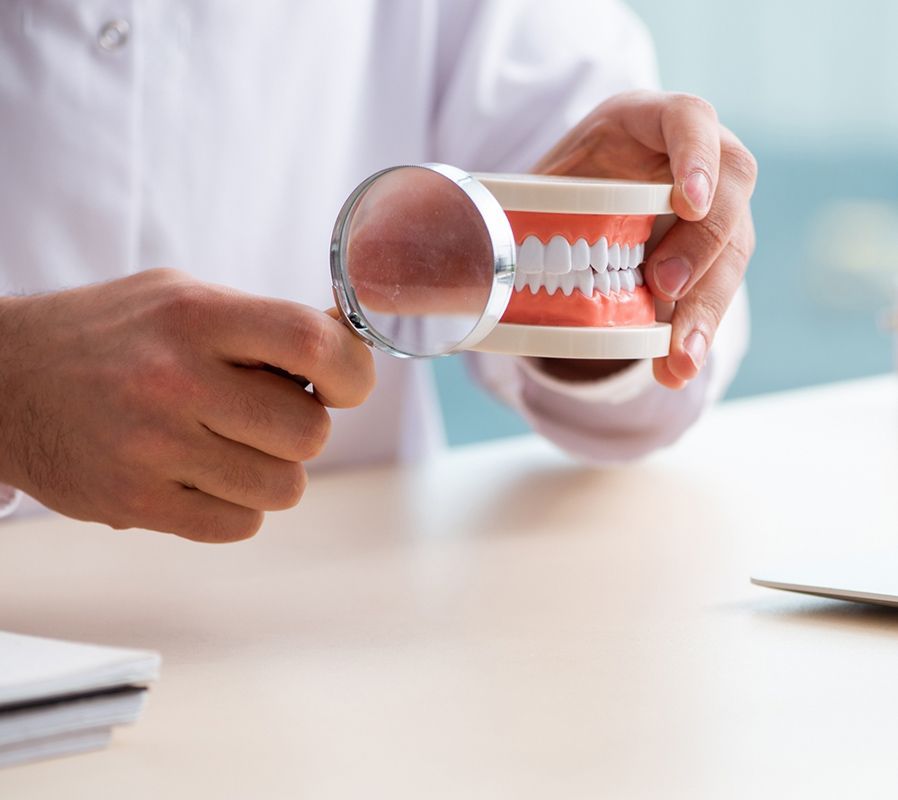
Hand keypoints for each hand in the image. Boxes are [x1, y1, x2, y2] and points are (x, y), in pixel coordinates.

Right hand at [0, 269, 374, 541]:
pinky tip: (204, 475)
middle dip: (304, 426)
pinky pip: (240, 525)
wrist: (5, 381)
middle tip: (267, 414)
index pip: (312, 343)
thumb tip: (351, 347)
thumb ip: (266, 324)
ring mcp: (152, 448)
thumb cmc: (111, 335)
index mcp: (196, 317)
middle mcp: (175, 381)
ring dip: (272, 469)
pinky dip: (237, 505)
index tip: (343, 382)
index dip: (352, 371)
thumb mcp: (184, 297)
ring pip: (283, 487)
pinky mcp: (135, 503)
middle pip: (309, 432)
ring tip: (231, 444)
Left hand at [533, 90, 756, 387]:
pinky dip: (694, 333)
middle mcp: (695, 157)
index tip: (688, 202)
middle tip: (665, 288)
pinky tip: (676, 368)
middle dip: (702, 244)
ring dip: (707, 307)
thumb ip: (522, 209)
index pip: (688, 118)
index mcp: (646, 123)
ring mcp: (714, 205)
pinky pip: (716, 290)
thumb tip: (480, 257)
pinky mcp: (714, 253)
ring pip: (733, 247)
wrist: (570, 218)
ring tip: (680, 358)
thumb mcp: (535, 188)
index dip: (696, 156)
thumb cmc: (552, 192)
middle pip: (730, 188)